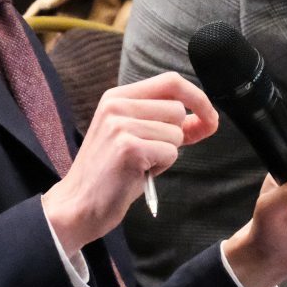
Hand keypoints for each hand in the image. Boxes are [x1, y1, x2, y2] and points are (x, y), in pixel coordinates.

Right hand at [42, 73, 217, 253]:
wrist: (77, 205)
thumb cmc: (111, 174)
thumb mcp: (134, 137)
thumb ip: (166, 123)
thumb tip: (207, 119)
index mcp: (117, 97)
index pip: (171, 81)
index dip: (197, 98)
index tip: (210, 118)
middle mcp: (116, 105)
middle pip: (177, 109)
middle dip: (176, 135)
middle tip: (153, 154)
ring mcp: (120, 126)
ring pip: (175, 133)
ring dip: (167, 153)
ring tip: (140, 164)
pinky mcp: (128, 148)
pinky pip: (170, 153)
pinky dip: (161, 167)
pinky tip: (138, 173)